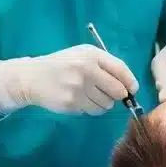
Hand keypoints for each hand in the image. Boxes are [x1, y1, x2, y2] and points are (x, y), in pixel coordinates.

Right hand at [0, 45, 138, 115]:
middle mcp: (86, 69)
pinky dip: (89, 108)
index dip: (130, 82)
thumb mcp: (82, 55)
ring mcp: (78, 87)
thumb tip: (129, 87)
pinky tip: (78, 100)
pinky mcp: (71, 103)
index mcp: (91, 55)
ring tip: (89, 95)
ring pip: (106, 104)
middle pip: (117, 91)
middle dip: (117, 95)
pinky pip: (91, 111)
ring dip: (102, 103)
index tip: (132, 89)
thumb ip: (105, 65)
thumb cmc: (62, 65)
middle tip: (109, 94)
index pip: (120, 70)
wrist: (33, 77)